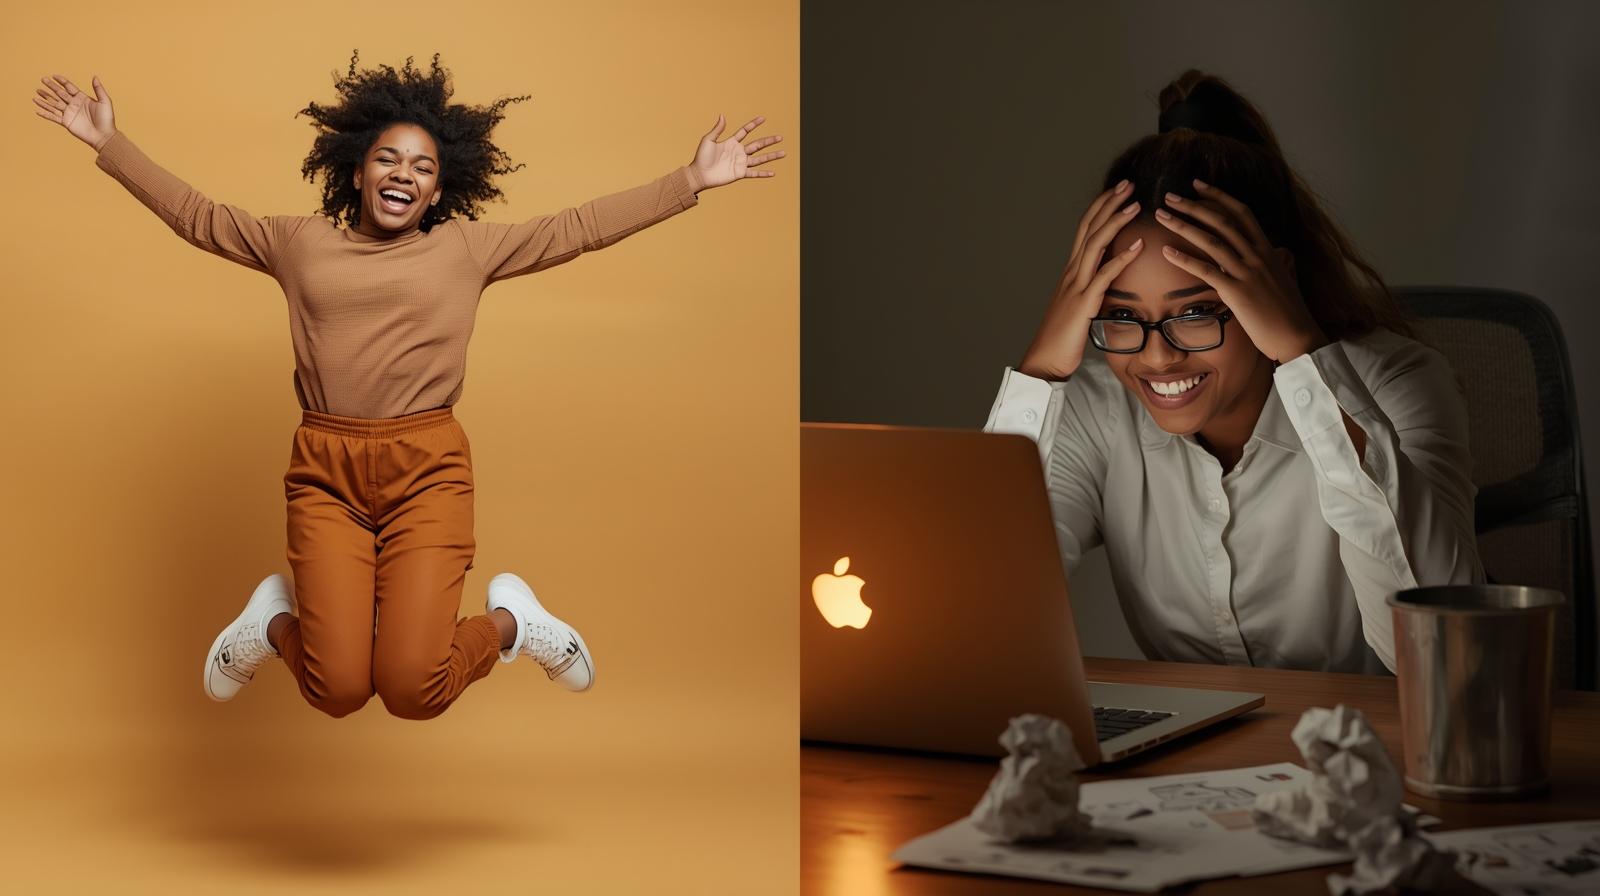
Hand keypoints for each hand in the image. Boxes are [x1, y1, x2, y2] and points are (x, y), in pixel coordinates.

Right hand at [33, 73, 116, 150]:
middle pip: (60, 93)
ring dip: (45, 98)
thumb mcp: (105, 102)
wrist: (104, 136)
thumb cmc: (107, 119)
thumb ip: (98, 89)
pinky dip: (45, 113)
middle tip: (43, 79)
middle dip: (51, 86)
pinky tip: (37, 109)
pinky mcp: (66, 122)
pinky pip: (52, 117)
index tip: (54, 76)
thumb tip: (95, 76)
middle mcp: (74, 105)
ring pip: (54, 104)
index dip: (62, 81)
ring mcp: (69, 113)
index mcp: (82, 98)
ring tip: (37, 92)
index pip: (69, 87)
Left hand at [686, 113, 783, 191]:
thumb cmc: (701, 157)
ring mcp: (740, 163)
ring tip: (783, 153)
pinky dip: (763, 173)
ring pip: (760, 158)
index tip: (763, 118)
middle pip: (757, 144)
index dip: (754, 124)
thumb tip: (722, 115)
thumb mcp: (708, 140)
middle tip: (780, 137)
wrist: (699, 174)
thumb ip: (717, 129)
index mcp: (732, 142)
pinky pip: (754, 173)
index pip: (746, 131)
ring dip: (772, 156)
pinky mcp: (740, 173)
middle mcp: (739, 152)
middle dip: (769, 141)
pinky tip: (773, 173)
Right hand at [1018, 179, 1145, 379]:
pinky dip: (1121, 258)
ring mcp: (1076, 286)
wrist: (1045, 359)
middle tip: (1128, 183)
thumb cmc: (1063, 337)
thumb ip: (1091, 288)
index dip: (1100, 207)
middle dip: (1108, 203)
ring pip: (1095, 244)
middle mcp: (1071, 273)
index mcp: (1071, 272)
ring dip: (1115, 221)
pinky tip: (1138, 246)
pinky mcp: (1084, 303)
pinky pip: (1104, 276)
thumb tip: (1107, 279)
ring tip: (1134, 204)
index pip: (1085, 230)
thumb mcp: (1078, 305)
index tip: (1118, 191)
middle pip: (1089, 228)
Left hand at [1155, 179, 1327, 363]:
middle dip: (1194, 205)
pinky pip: (1206, 271)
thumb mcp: (1283, 278)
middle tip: (1169, 196)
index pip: (1241, 213)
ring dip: (1183, 225)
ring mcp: (1247, 272)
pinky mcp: (1237, 292)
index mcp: (1267, 249)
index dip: (1218, 196)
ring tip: (1161, 216)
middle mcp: (1257, 255)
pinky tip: (1166, 251)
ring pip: (1211, 241)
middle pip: (1221, 221)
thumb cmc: (1288, 312)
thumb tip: (1277, 252)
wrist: (1297, 336)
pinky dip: (1185, 259)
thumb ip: (1275, 262)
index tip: (1197, 184)